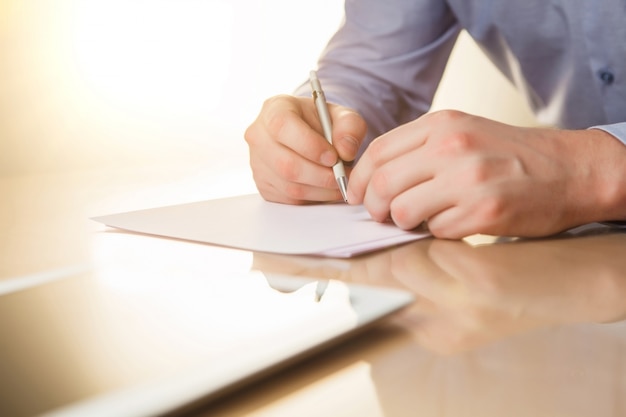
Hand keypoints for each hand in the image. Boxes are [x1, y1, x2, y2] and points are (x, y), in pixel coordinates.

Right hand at [244, 94, 366, 203]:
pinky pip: (289, 198)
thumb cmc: (324, 123)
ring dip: (321, 189)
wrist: (311, 136)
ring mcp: (257, 163)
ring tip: (340, 182)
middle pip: (285, 164)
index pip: (283, 127)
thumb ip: (350, 127)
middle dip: (321, 175)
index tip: (334, 156)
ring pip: (289, 185)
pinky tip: (326, 188)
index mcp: (274, 109)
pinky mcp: (263, 184)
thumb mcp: (342, 116)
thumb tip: (346, 150)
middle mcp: (259, 136)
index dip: (310, 145)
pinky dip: (313, 197)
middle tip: (343, 176)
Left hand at [348, 110, 625, 237]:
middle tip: (381, 215)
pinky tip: (454, 222)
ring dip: (405, 223)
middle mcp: (452, 147)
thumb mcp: (462, 132)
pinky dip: (438, 232)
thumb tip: (375, 177)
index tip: (356, 196)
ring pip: (404, 212)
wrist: (568, 169)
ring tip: (420, 220)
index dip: (359, 179)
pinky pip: (437, 230)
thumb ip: (419, 148)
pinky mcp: (483, 211)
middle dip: (374, 207)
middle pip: (383, 184)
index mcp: (441, 124)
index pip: (378, 152)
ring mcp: (468, 179)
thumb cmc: (510, 154)